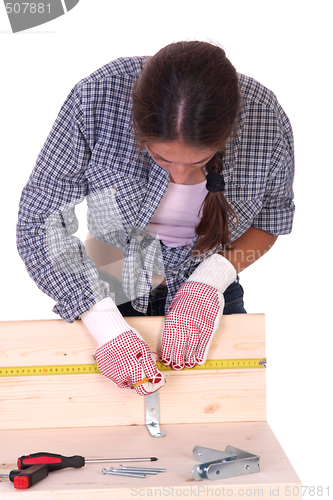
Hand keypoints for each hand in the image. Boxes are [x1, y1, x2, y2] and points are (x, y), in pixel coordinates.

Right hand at [95, 330, 164, 395]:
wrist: (110, 332)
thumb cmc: (129, 340)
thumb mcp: (145, 352)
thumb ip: (151, 369)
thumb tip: (158, 379)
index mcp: (133, 374)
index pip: (145, 389)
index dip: (153, 386)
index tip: (157, 380)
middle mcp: (122, 378)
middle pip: (135, 384)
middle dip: (142, 376)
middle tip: (144, 363)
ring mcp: (112, 375)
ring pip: (125, 380)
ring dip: (131, 373)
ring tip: (131, 359)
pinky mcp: (105, 371)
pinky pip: (116, 374)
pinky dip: (121, 369)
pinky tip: (122, 358)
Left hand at [160, 253, 235, 369]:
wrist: (203, 285)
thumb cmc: (187, 296)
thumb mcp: (174, 306)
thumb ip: (172, 321)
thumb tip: (168, 337)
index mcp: (173, 319)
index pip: (167, 341)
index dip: (166, 353)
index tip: (165, 361)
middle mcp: (184, 323)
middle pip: (179, 346)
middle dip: (176, 359)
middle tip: (176, 367)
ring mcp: (197, 325)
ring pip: (191, 346)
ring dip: (188, 358)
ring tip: (187, 365)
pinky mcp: (209, 326)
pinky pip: (204, 343)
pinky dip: (201, 353)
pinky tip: (199, 360)